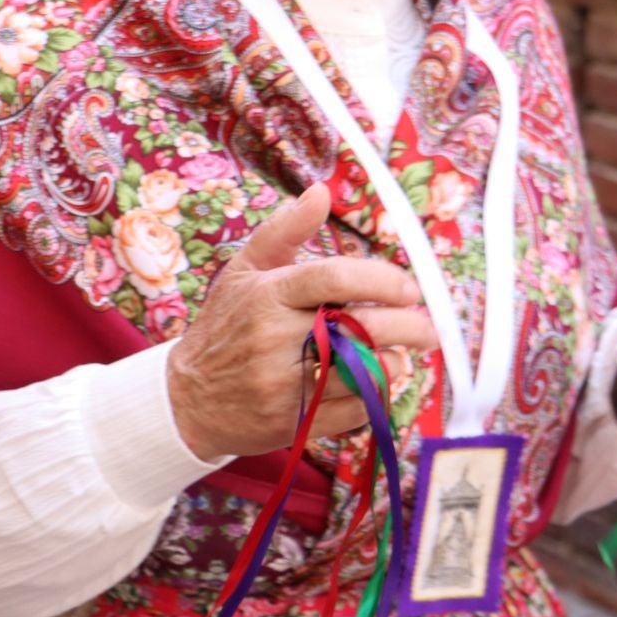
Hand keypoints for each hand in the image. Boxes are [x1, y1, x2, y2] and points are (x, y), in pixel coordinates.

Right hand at [166, 184, 440, 460]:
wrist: (186, 399)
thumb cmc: (225, 326)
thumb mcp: (244, 270)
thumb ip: (285, 231)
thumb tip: (320, 192)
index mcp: (269, 295)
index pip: (333, 278)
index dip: (380, 279)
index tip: (408, 288)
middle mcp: (275, 339)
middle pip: (357, 329)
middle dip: (406, 327)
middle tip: (430, 327)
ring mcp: (282, 386)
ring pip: (359, 375)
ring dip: (392, 365)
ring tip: (402, 356)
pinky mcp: (291, 424)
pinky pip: (351, 414)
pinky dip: (372, 399)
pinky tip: (374, 385)